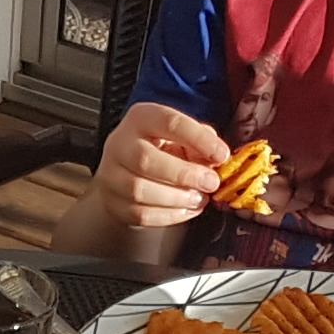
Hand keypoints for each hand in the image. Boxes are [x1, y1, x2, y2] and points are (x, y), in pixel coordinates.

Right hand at [94, 104, 232, 231]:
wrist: (129, 171)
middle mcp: (120, 143)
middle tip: (210, 183)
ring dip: (176, 198)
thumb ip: (201, 142)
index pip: (169, 123)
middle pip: (146, 160)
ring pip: (140, 191)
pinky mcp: (112, 202)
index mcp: (142, 118)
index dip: (199, 140)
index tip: (221, 155)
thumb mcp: (182, 137)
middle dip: (184, 174)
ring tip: (198, 198)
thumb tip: (217, 159)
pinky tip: (185, 210)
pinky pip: (139, 214)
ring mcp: (112, 174)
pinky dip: (168, 215)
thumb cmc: (162, 150)